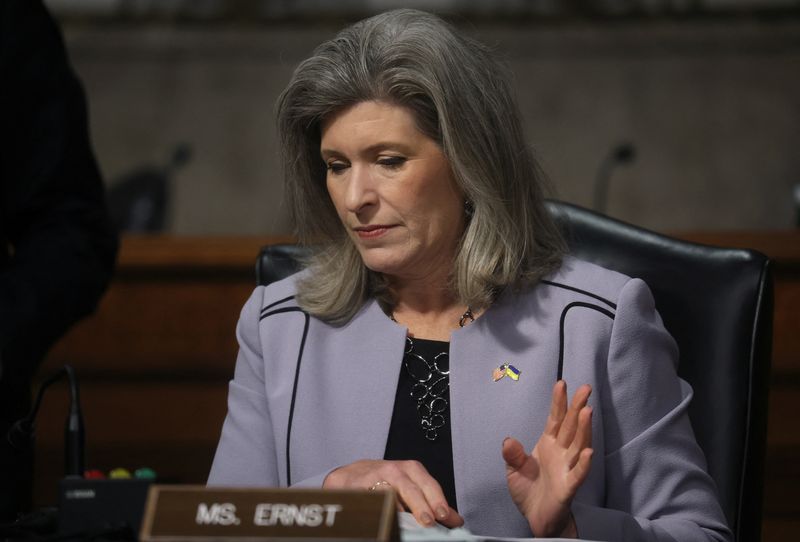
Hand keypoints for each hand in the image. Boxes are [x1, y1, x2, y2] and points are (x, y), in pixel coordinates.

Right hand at [323, 459, 463, 527]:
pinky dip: (382, 507)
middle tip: (429, 521)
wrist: (353, 476)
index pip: (430, 485)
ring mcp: (379, 478)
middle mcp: (397, 470)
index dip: (438, 501)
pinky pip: (374, 498)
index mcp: (413, 470)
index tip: (447, 517)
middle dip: (421, 505)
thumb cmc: (386, 481)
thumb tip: (456, 520)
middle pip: (412, 488)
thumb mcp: (412, 486)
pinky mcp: (363, 487)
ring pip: (392, 493)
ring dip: (401, 509)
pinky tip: (388, 517)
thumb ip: (432, 502)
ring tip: (407, 522)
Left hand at [502, 380, 592, 537]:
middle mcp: (561, 452)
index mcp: (549, 444)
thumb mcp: (513, 469)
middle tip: (585, 388)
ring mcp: (567, 468)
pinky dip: (584, 463)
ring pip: (578, 445)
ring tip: (587, 411)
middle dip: (577, 407)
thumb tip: (508, 440)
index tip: (561, 383)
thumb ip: (512, 455)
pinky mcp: (569, 487)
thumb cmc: (529, 490)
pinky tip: (589, 451)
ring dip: (583, 429)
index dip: (559, 402)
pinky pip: (578, 474)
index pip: (555, 419)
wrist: (535, 518)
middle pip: (571, 426)